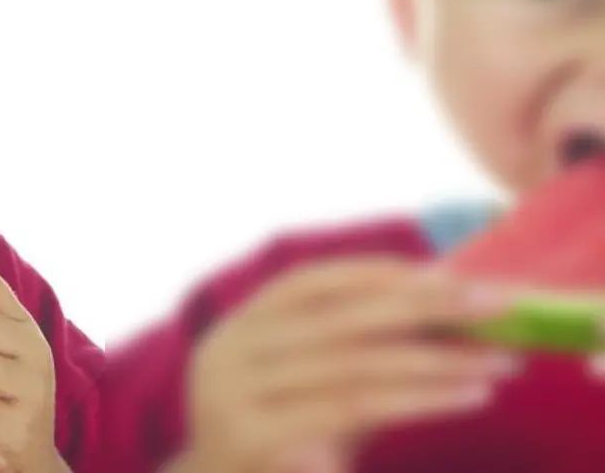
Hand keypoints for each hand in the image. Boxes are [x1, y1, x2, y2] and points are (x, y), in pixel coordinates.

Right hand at [182, 257, 519, 472]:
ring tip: (501, 360)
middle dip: (424, 306)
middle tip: (497, 302)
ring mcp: (235, 397)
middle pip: (338, 320)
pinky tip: (469, 395)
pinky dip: (420, 397)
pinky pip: (354, 407)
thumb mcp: (314, 395)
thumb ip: (359, 355)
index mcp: (237, 331)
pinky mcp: (256, 439)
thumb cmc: (284, 453)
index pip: (306, 283)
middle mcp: (227, 354)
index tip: (449, 274)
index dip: (377, 273)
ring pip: (354, 365)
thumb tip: (449, 312)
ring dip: (438, 359)